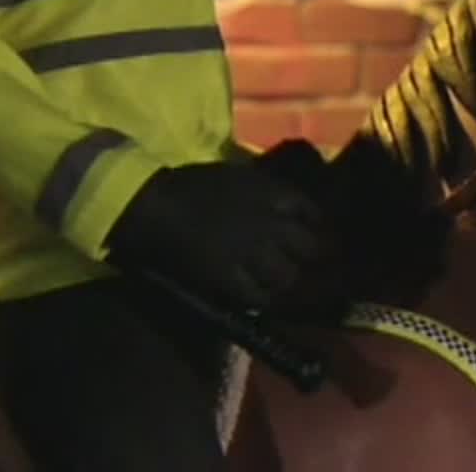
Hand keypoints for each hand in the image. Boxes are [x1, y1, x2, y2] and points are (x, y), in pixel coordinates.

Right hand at [106, 161, 327, 310]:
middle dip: (312, 258)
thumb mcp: (241, 177)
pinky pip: (258, 296)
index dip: (319, 228)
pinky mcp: (230, 277)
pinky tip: (260, 298)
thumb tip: (293, 210)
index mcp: (274, 194)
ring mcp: (252, 252)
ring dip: (287, 281)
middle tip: (308, 267)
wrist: (155, 204)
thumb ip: (270, 193)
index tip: (317, 236)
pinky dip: (263, 299)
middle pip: (310, 249)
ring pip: (287, 276)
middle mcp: (271, 223)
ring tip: (281, 284)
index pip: (314, 214)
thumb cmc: (193, 185)